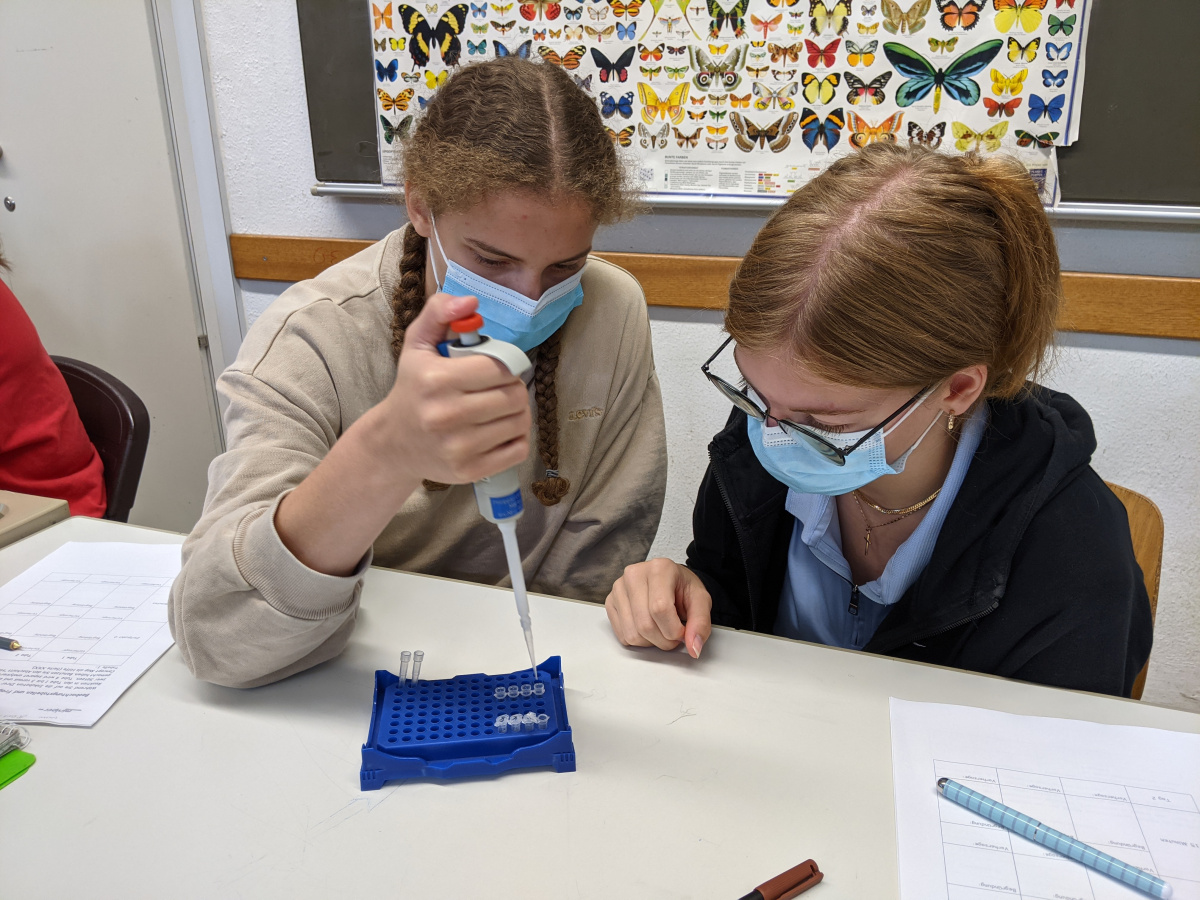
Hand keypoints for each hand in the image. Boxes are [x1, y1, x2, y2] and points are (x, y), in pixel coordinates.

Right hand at [380, 292, 531, 484]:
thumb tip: (471, 302)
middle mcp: (446, 416)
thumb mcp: (417, 345)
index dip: (506, 364)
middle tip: (500, 388)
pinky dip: (517, 439)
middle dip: (513, 388)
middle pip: (514, 396)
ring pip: (520, 422)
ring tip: (500, 409)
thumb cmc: (412, 389)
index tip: (497, 367)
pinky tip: (500, 431)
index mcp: (436, 380)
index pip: (499, 367)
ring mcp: (458, 448)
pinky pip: (518, 451)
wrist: (393, 443)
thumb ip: (440, 313)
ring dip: (518, 413)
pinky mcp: (469, 471)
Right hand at [605, 558, 712, 657]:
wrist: (670, 581)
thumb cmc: (683, 588)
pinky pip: (622, 635)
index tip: (682, 633)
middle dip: (664, 640)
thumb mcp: (701, 601)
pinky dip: (639, 640)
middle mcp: (634, 575)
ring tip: (661, 630)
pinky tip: (648, 627)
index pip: (660, 609)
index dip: (674, 630)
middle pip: (645, 625)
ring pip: (632, 634)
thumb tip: (694, 647)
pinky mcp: (610, 601)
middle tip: (674, 634)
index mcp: (660, 568)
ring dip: (651, 642)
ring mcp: (619, 588)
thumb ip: (701, 624)